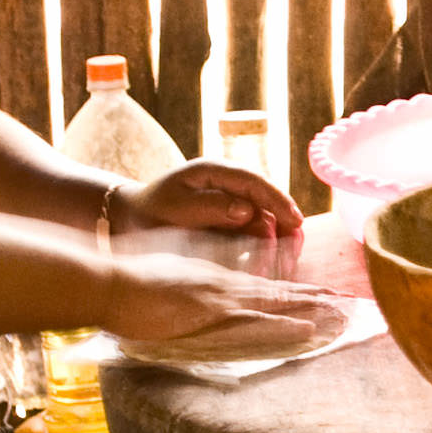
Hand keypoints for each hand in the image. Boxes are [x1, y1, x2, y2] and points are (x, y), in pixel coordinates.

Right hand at [101, 254, 347, 363]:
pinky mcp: (212, 312)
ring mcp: (220, 297)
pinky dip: (286, 324)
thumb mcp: (163, 289)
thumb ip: (183, 297)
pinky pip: (256, 321)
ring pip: (277, 304)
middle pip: (280, 292)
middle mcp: (224, 285)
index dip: (294, 293)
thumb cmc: (126, 288)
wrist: (108, 282)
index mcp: (214, 281)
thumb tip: (192, 307)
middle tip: (350, 304)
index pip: (263, 288)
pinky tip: (309, 328)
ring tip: (345, 314)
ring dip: (312, 310)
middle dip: (315, 299)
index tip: (321, 297)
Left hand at [115, 161, 302, 275]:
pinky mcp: (230, 219)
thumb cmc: (151, 211)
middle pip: (267, 199)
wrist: (132, 218)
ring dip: (277, 236)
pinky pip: (253, 231)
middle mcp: (229, 184)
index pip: (254, 182)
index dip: (278, 200)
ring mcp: (231, 201)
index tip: (295, 221)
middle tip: (299, 242)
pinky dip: (264, 245)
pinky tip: (271, 261)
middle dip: (285, 220)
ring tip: (288, 256)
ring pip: (265, 217)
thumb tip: (248, 210)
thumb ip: (212, 207)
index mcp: (216, 171)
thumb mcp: (178, 207)